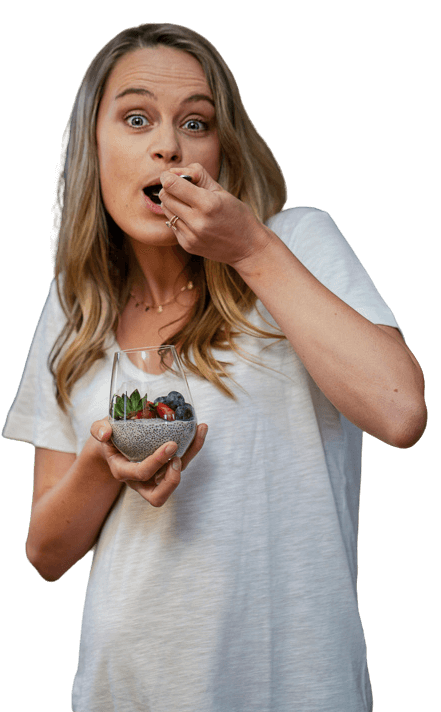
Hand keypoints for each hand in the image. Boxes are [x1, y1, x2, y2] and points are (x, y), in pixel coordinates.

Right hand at [90, 418, 207, 506]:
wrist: (114, 441)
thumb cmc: (108, 437)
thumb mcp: (98, 430)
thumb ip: (98, 429)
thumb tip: (105, 433)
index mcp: (123, 471)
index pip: (141, 474)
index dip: (157, 462)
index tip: (170, 444)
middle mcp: (141, 479)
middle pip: (159, 495)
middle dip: (172, 479)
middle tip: (178, 454)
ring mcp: (156, 476)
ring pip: (176, 477)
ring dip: (190, 456)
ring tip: (198, 432)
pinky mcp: (167, 468)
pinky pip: (183, 463)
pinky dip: (194, 447)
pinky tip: (200, 428)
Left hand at [159, 163, 272, 265]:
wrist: (247, 247)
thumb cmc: (236, 214)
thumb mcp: (221, 190)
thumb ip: (197, 176)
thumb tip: (173, 172)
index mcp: (208, 203)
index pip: (171, 184)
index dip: (167, 177)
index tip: (170, 175)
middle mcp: (197, 221)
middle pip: (164, 197)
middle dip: (168, 189)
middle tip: (179, 188)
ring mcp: (191, 236)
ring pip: (166, 211)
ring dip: (172, 204)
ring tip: (187, 204)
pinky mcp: (188, 245)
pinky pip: (172, 225)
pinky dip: (178, 219)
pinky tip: (192, 220)